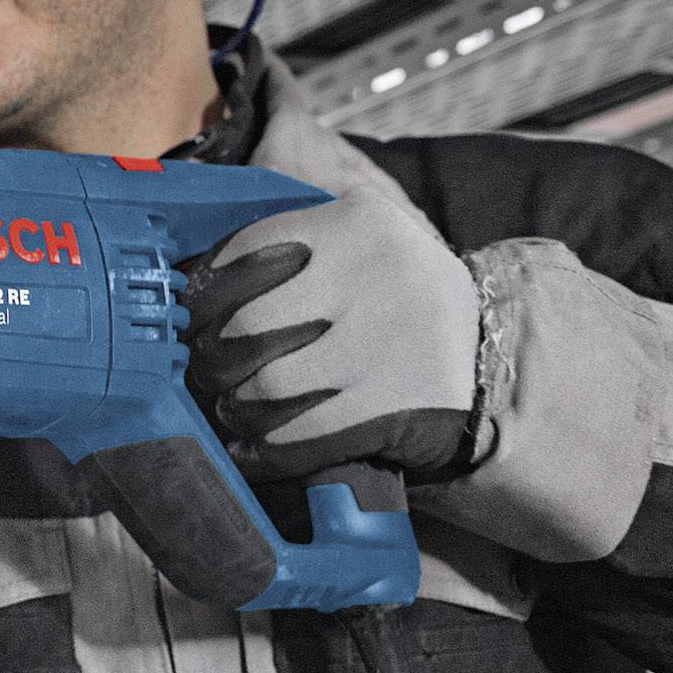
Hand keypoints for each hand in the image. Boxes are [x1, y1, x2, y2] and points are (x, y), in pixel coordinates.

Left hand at [184, 189, 481, 483]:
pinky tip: (254, 449)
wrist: (488, 358)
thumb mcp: (355, 249)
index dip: (201, 296)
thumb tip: (185, 277)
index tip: (190, 320)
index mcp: (357, 221)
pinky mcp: (398, 404)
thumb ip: (284, 250)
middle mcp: (380, 271)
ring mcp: (391, 340)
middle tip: (208, 373)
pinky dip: (267, 450)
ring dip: (237, 407)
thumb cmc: (389, 303)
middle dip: (212, 360)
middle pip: (245, 326)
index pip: (242, 254)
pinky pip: (301, 436)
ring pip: (266, 386)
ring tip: (236, 408)